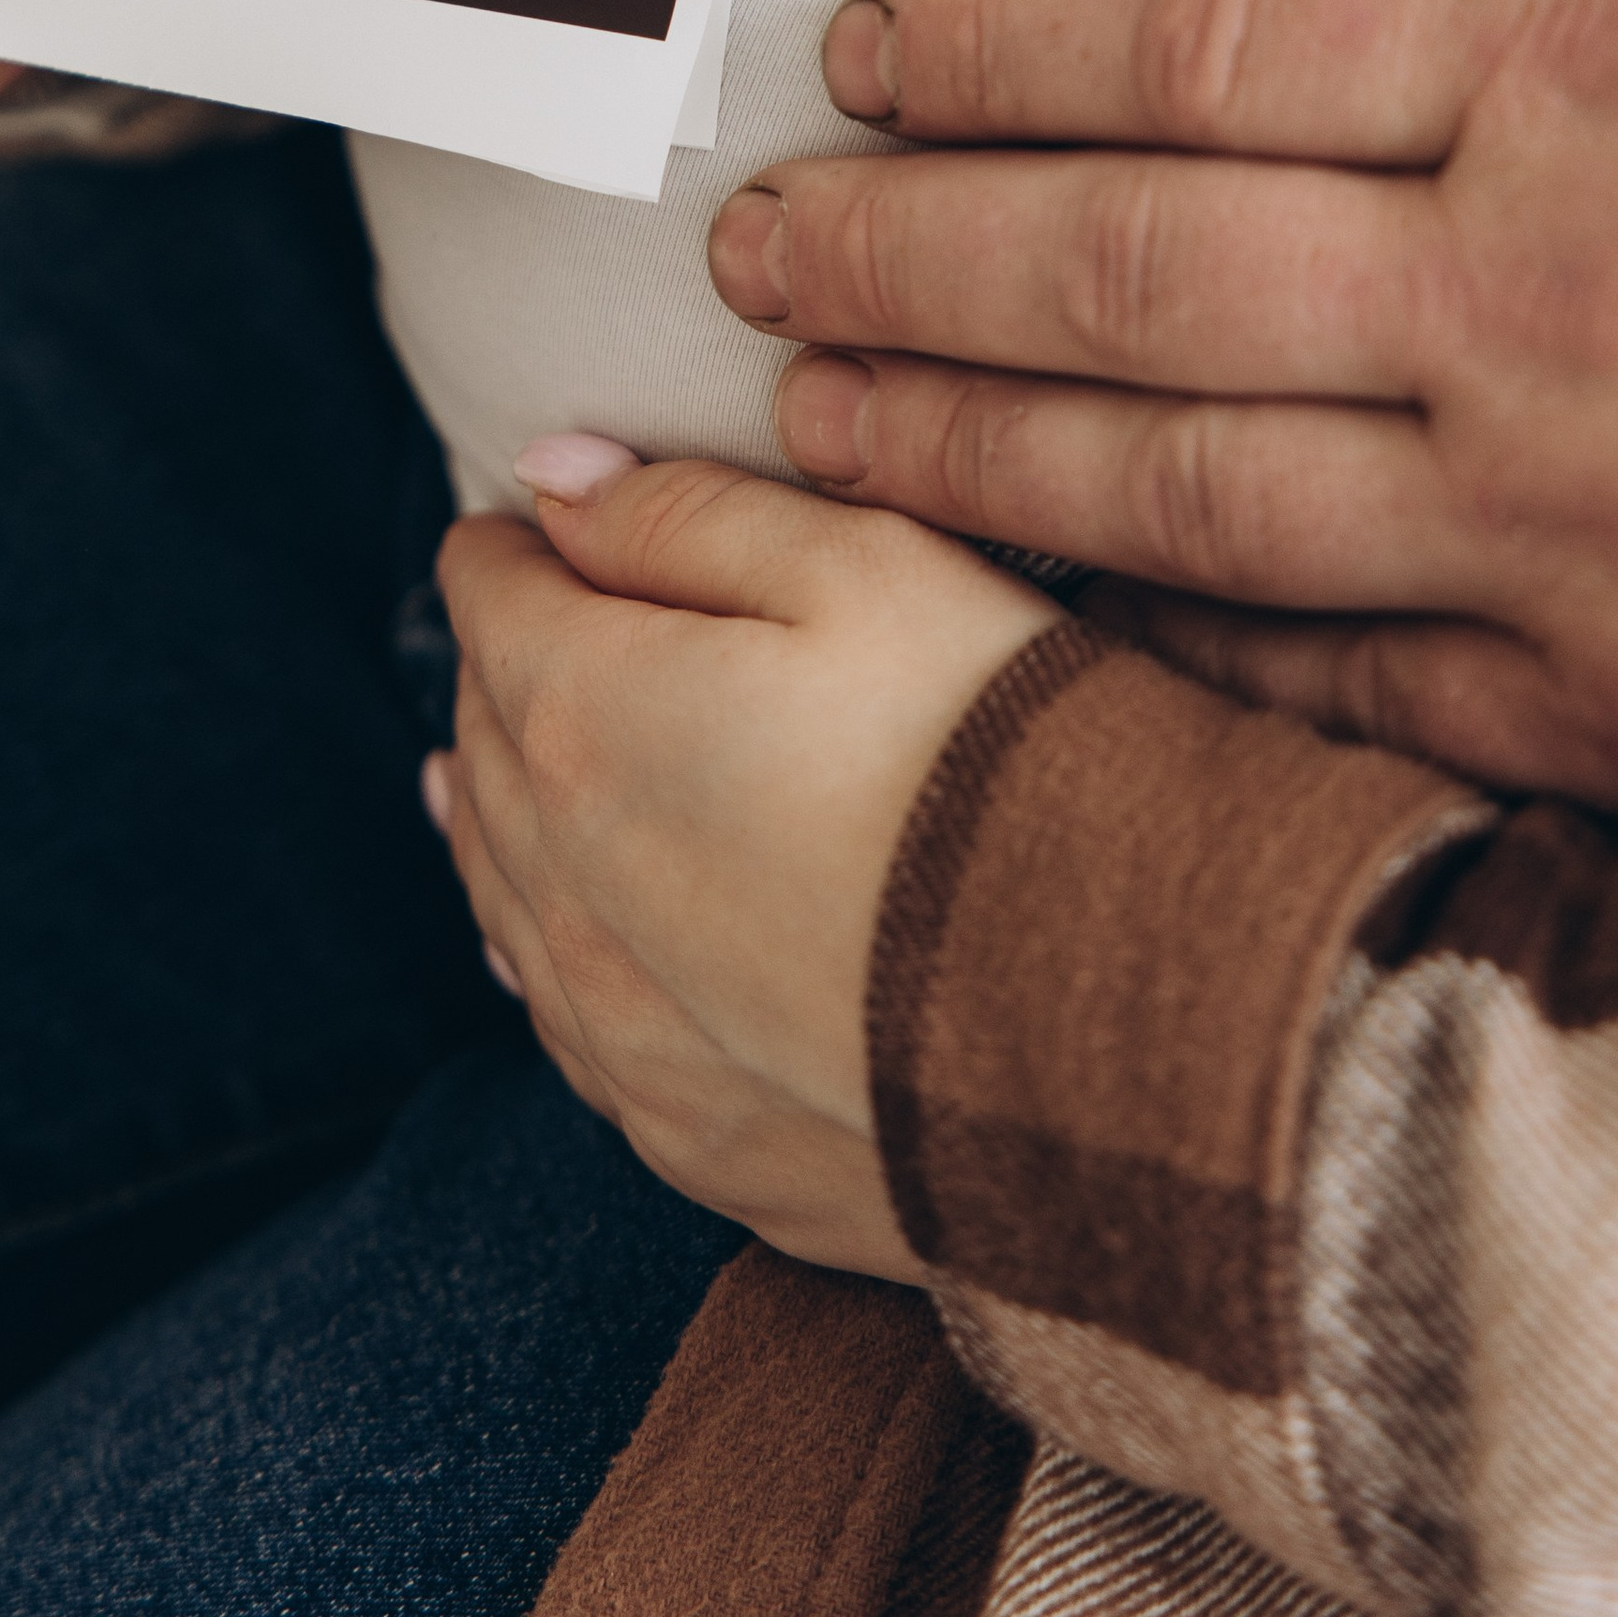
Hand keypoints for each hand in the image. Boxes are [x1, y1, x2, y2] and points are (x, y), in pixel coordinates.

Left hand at [430, 442, 1047, 1268]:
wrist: (1135, 1038)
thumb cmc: (1004, 767)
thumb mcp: (867, 571)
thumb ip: (689, 514)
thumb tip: (552, 481)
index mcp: (587, 720)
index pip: (490, 596)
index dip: (518, 541)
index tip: (540, 522)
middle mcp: (563, 887)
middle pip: (482, 742)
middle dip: (507, 669)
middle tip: (552, 620)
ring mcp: (617, 1031)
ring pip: (504, 889)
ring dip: (507, 809)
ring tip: (502, 759)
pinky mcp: (683, 1134)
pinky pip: (567, 1020)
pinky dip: (552, 946)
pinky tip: (560, 932)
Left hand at [728, 0, 1617, 881]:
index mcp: (1604, 61)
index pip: (1198, 34)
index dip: (993, 37)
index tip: (861, 38)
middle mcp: (1528, 299)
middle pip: (1124, 269)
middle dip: (905, 254)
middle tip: (749, 250)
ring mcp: (1568, 529)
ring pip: (1175, 489)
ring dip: (962, 453)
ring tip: (805, 426)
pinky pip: (1334, 683)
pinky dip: (1167, 653)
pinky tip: (1045, 626)